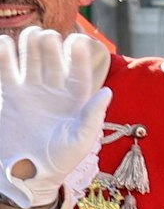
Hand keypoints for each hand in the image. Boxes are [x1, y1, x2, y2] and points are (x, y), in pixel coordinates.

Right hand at [0, 28, 110, 208]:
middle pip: (53, 58)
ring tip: (31, 35)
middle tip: (47, 38)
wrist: (27, 173)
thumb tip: (108, 91)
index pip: (79, 71)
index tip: (77, 41)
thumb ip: (93, 116)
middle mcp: (54, 89)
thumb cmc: (60, 160)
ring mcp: (31, 89)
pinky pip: (6, 68)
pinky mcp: (10, 93)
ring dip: (31, 42)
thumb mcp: (80, 141)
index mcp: (76, 99)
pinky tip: (4, 43)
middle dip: (51, 44)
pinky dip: (4, 54)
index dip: (79, 55)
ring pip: (30, 57)